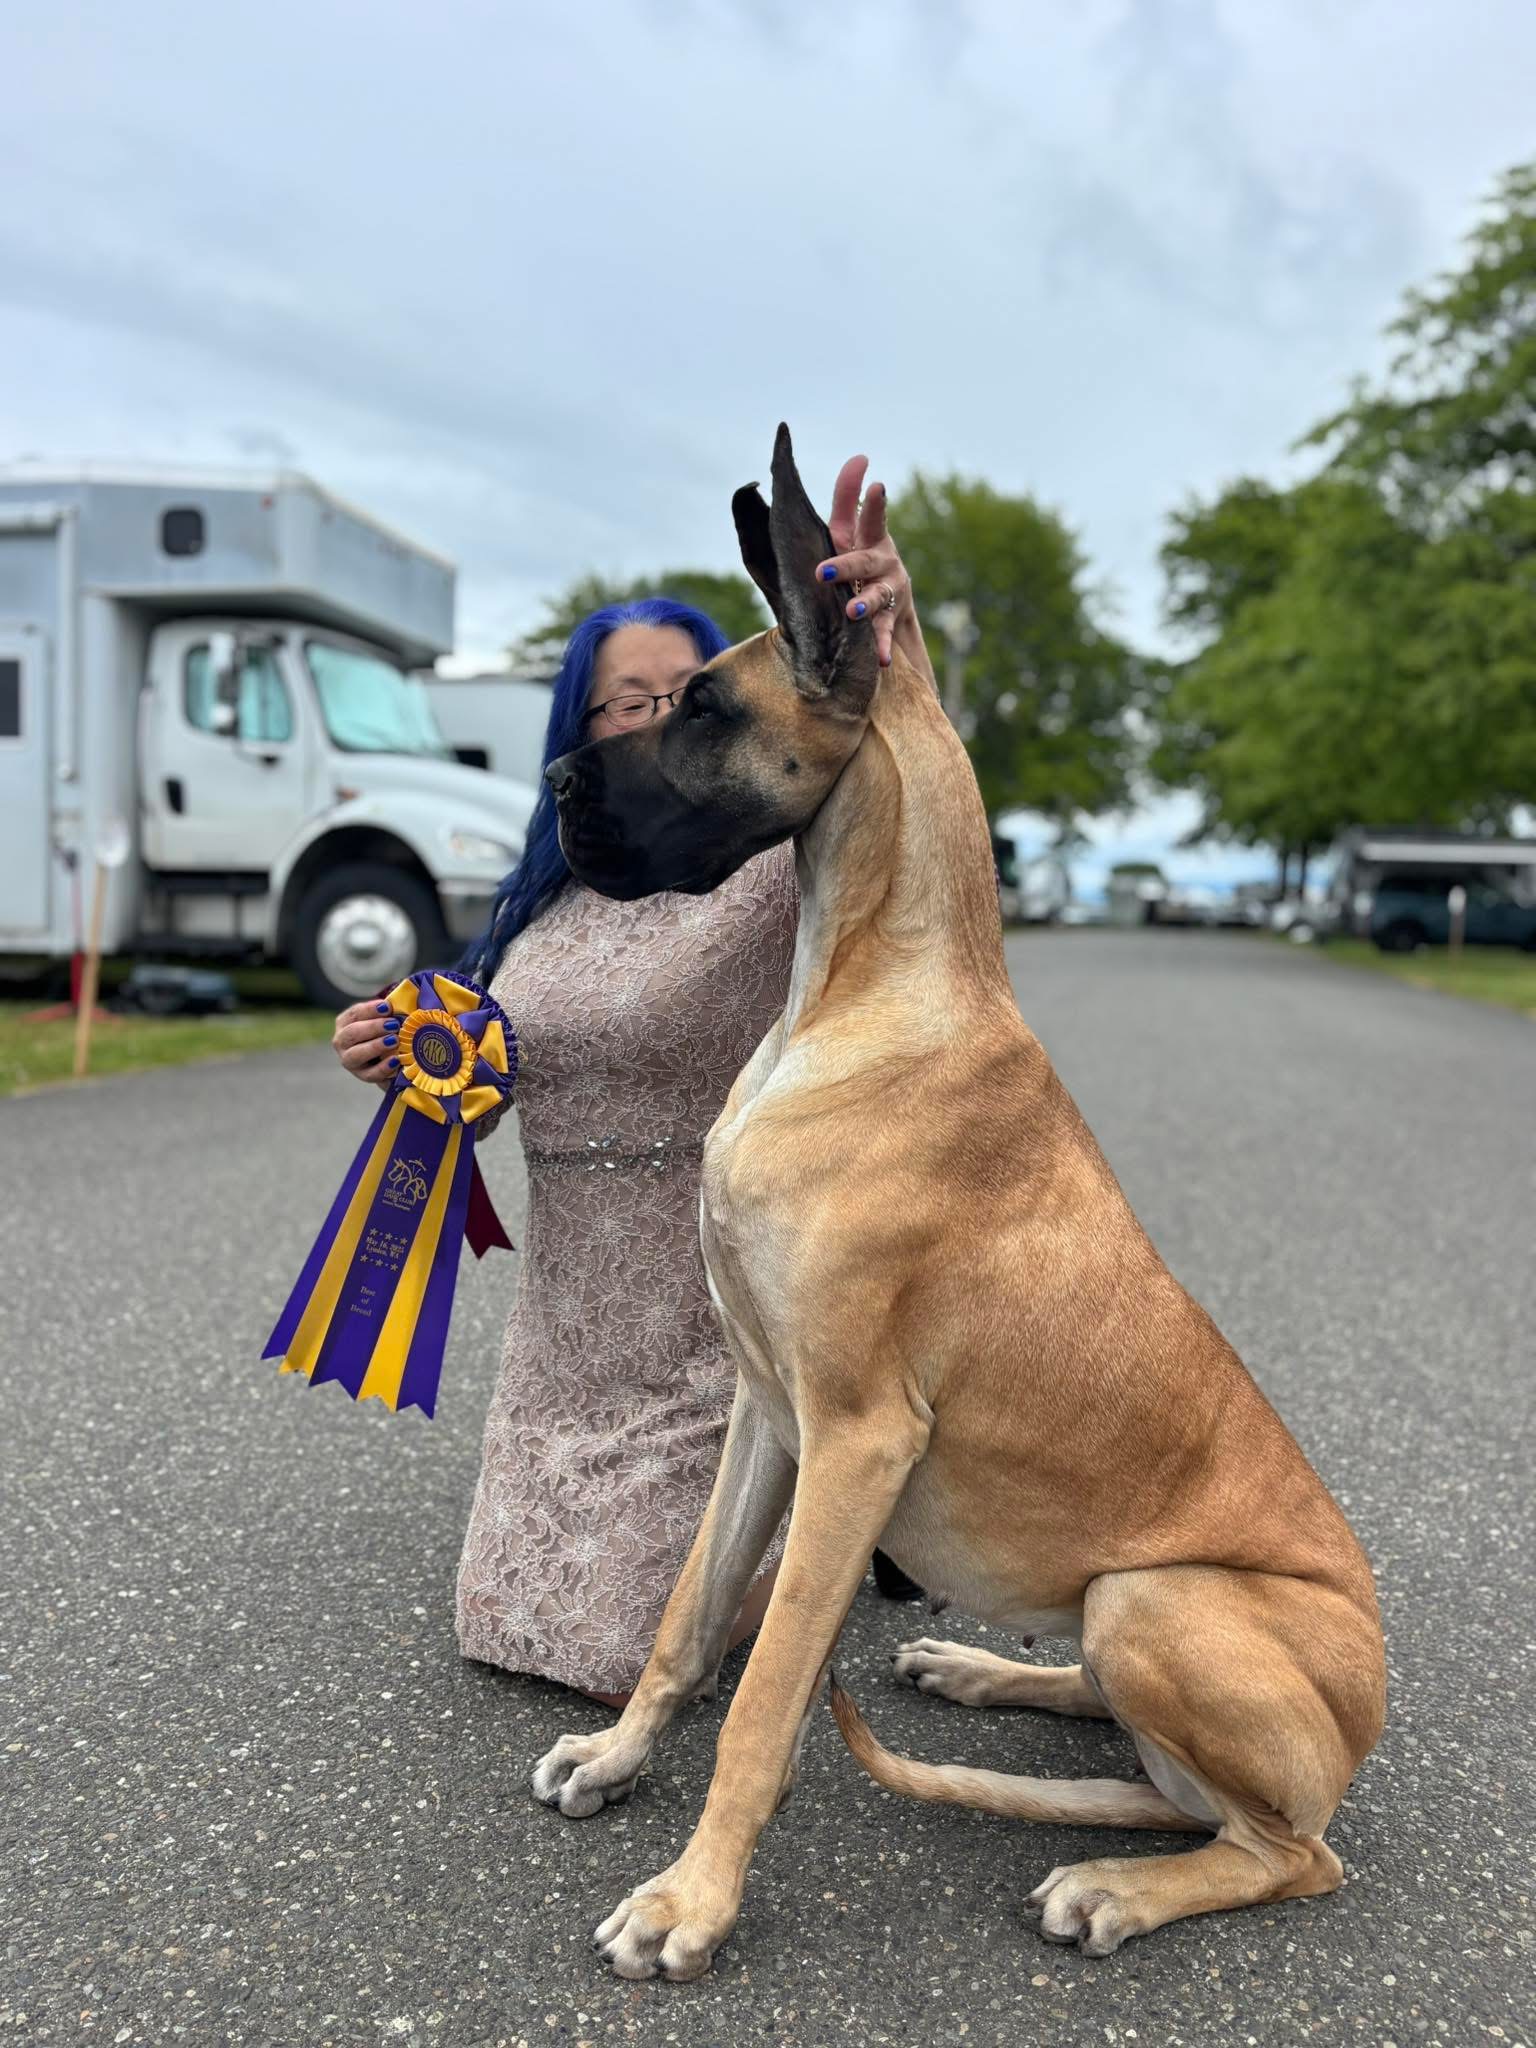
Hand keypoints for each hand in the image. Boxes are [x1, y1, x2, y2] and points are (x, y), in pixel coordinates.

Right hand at [331, 999, 398, 1088]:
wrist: (391, 1059)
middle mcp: (342, 1041)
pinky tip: (396, 1061)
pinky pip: (370, 1074)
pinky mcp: (362, 1076)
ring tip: (394, 1041)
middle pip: (351, 1033)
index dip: (370, 1009)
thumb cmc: (388, 1031)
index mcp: (345, 1022)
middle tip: (393, 1025)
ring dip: (375, 1047)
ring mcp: (349, 1060)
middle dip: (373, 1028)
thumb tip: (403, 1001)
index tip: (388, 1007)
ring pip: (356, 1055)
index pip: (354, 1013)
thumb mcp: (387, 1018)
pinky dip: (383, 1067)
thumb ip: (391, 1011)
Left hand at [816, 455, 934, 683]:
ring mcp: (889, 591)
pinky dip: (881, 645)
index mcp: (869, 538)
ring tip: (853, 611)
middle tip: (823, 572)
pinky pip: (883, 633)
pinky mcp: (890, 619)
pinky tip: (879, 658)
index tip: (876, 485)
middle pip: (865, 560)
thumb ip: (848, 497)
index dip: (873, 501)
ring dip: (865, 603)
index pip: (871, 516)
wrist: (881, 604)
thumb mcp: (846, 531)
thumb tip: (859, 457)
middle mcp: (884, 561)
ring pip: (878, 596)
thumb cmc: (855, 559)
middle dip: (846, 565)